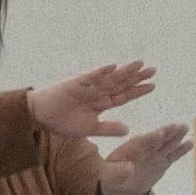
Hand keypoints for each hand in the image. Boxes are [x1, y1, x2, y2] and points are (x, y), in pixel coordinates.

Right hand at [27, 62, 154, 140]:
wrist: (42, 118)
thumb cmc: (63, 122)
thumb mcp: (90, 129)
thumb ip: (108, 128)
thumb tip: (128, 130)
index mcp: (101, 103)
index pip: (123, 95)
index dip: (137, 91)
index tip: (152, 86)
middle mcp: (97, 92)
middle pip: (121, 83)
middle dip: (137, 77)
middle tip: (153, 70)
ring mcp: (88, 86)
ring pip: (110, 77)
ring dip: (125, 71)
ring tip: (140, 64)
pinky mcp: (76, 83)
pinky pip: (91, 76)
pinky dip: (101, 71)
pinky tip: (114, 66)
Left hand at [99, 123, 191, 194]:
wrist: (122, 184)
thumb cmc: (112, 177)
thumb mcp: (109, 176)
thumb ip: (117, 172)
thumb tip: (129, 169)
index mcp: (130, 149)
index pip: (142, 142)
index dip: (151, 138)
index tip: (160, 133)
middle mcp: (145, 149)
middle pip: (157, 139)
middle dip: (167, 133)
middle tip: (178, 125)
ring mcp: (155, 154)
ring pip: (167, 144)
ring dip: (176, 136)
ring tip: (185, 128)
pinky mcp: (163, 161)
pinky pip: (173, 155)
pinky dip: (181, 150)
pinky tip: (190, 144)